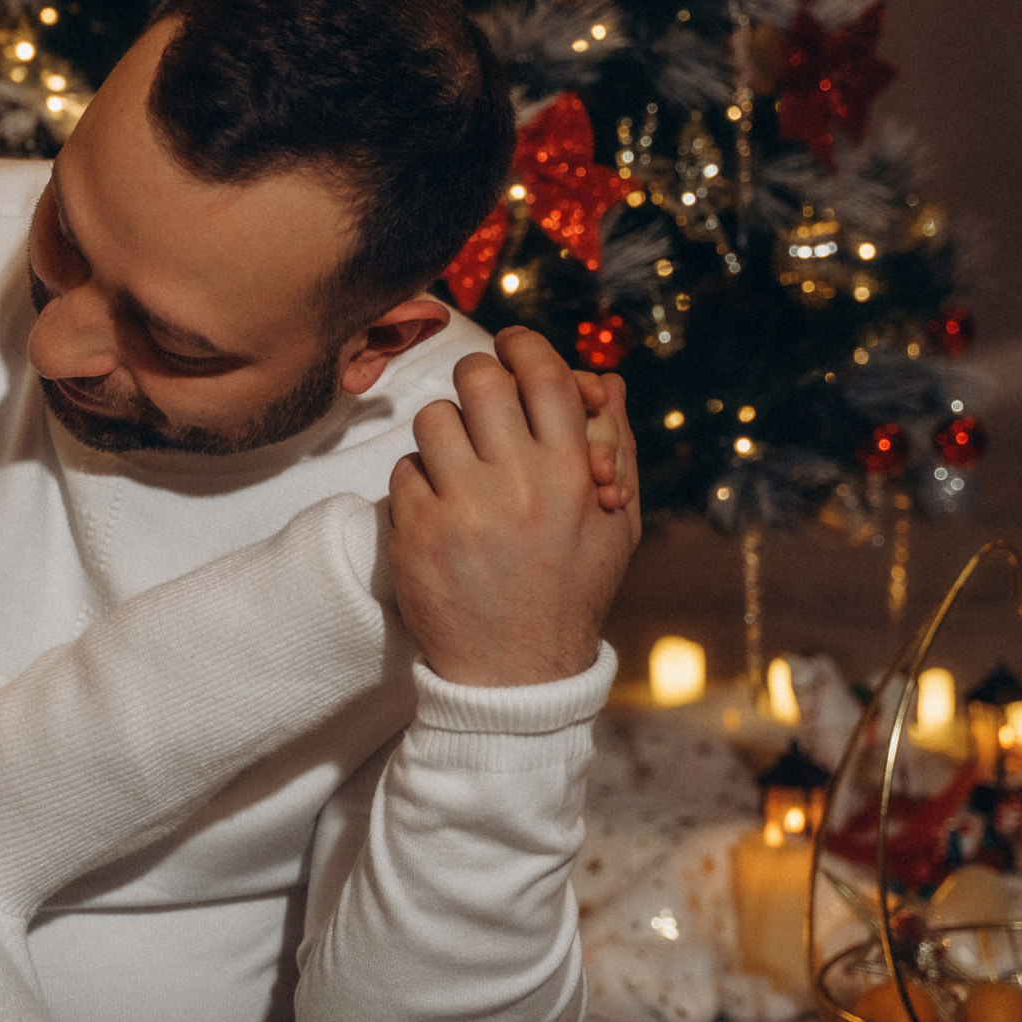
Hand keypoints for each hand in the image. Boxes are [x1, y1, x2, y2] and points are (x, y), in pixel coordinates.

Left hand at [389, 329, 641, 685]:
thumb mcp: (614, 526)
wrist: (515, 676)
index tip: (512, 345)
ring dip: (446, 433)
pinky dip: (420, 483)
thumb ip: (615, 448)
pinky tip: (442, 512)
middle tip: (481, 400)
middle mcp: (518, 484)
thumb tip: (607, 379)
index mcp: (572, 475)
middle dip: (479, 379)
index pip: (543, 375)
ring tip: (462, 466)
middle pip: (480, 380)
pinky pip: (405, 471)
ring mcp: (462, 507)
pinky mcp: (417, 531)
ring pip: (435, 420)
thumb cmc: (570, 593)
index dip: (524, 345)